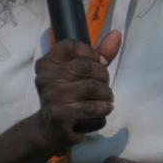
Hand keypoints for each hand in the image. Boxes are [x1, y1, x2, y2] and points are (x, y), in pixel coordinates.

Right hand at [34, 31, 120, 151]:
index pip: (71, 46)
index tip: (98, 63)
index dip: (91, 53)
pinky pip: (91, 107)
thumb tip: (116, 33)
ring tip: (106, 98)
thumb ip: (98, 54)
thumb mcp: (79, 73)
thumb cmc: (67, 96)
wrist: (49, 129)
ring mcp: (51, 97)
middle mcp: (46, 78)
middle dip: (103, 75)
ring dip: (106, 94)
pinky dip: (103, 108)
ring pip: (92, 88)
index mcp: (47, 63)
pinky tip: (104, 108)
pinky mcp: (60, 115)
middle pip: (86, 66)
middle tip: (104, 85)